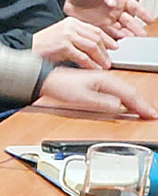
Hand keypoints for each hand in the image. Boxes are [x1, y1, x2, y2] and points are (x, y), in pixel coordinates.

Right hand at [33, 16, 116, 69]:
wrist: (26, 49)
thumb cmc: (42, 46)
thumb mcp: (62, 37)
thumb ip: (76, 38)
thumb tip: (93, 46)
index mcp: (72, 22)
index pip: (95, 29)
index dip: (107, 39)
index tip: (115, 46)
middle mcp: (71, 27)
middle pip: (96, 38)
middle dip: (105, 51)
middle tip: (109, 60)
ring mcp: (67, 36)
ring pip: (92, 47)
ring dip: (100, 58)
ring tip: (104, 66)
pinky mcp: (64, 46)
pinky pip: (82, 57)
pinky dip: (90, 64)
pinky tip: (94, 69)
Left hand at [37, 67, 157, 118]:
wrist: (49, 80)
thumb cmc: (62, 86)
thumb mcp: (82, 97)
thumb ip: (102, 102)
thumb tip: (119, 106)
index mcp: (106, 80)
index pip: (129, 95)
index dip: (142, 106)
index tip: (151, 114)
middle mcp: (107, 79)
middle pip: (130, 93)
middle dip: (142, 105)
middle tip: (152, 115)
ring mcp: (103, 82)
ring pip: (125, 93)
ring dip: (136, 103)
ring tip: (144, 112)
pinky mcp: (98, 86)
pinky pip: (118, 93)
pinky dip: (126, 100)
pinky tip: (127, 106)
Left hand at [66, 0, 153, 39]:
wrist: (68, 0)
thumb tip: (113, 2)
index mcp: (119, 0)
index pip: (135, 7)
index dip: (143, 13)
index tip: (150, 19)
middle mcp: (116, 12)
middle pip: (130, 22)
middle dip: (136, 29)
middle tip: (142, 35)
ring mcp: (108, 21)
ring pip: (121, 30)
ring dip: (127, 36)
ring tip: (132, 41)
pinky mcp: (98, 28)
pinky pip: (108, 35)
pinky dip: (113, 40)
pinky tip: (118, 44)